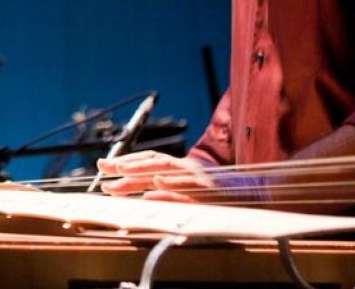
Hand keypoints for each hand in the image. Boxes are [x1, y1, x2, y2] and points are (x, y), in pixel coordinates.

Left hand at [96, 150, 212, 201]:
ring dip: (145, 170)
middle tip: (105, 169)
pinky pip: (186, 190)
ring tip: (124, 171)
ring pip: (168, 170)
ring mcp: (197, 179)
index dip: (125, 162)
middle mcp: (185, 168)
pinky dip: (171, 188)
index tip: (102, 166)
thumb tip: (135, 193)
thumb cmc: (213, 193)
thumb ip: (162, 190)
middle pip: (153, 162)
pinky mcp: (208, 193)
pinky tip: (156, 187)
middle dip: (127, 165)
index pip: (148, 160)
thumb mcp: (184, 187)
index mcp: (178, 167)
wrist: (251, 195)